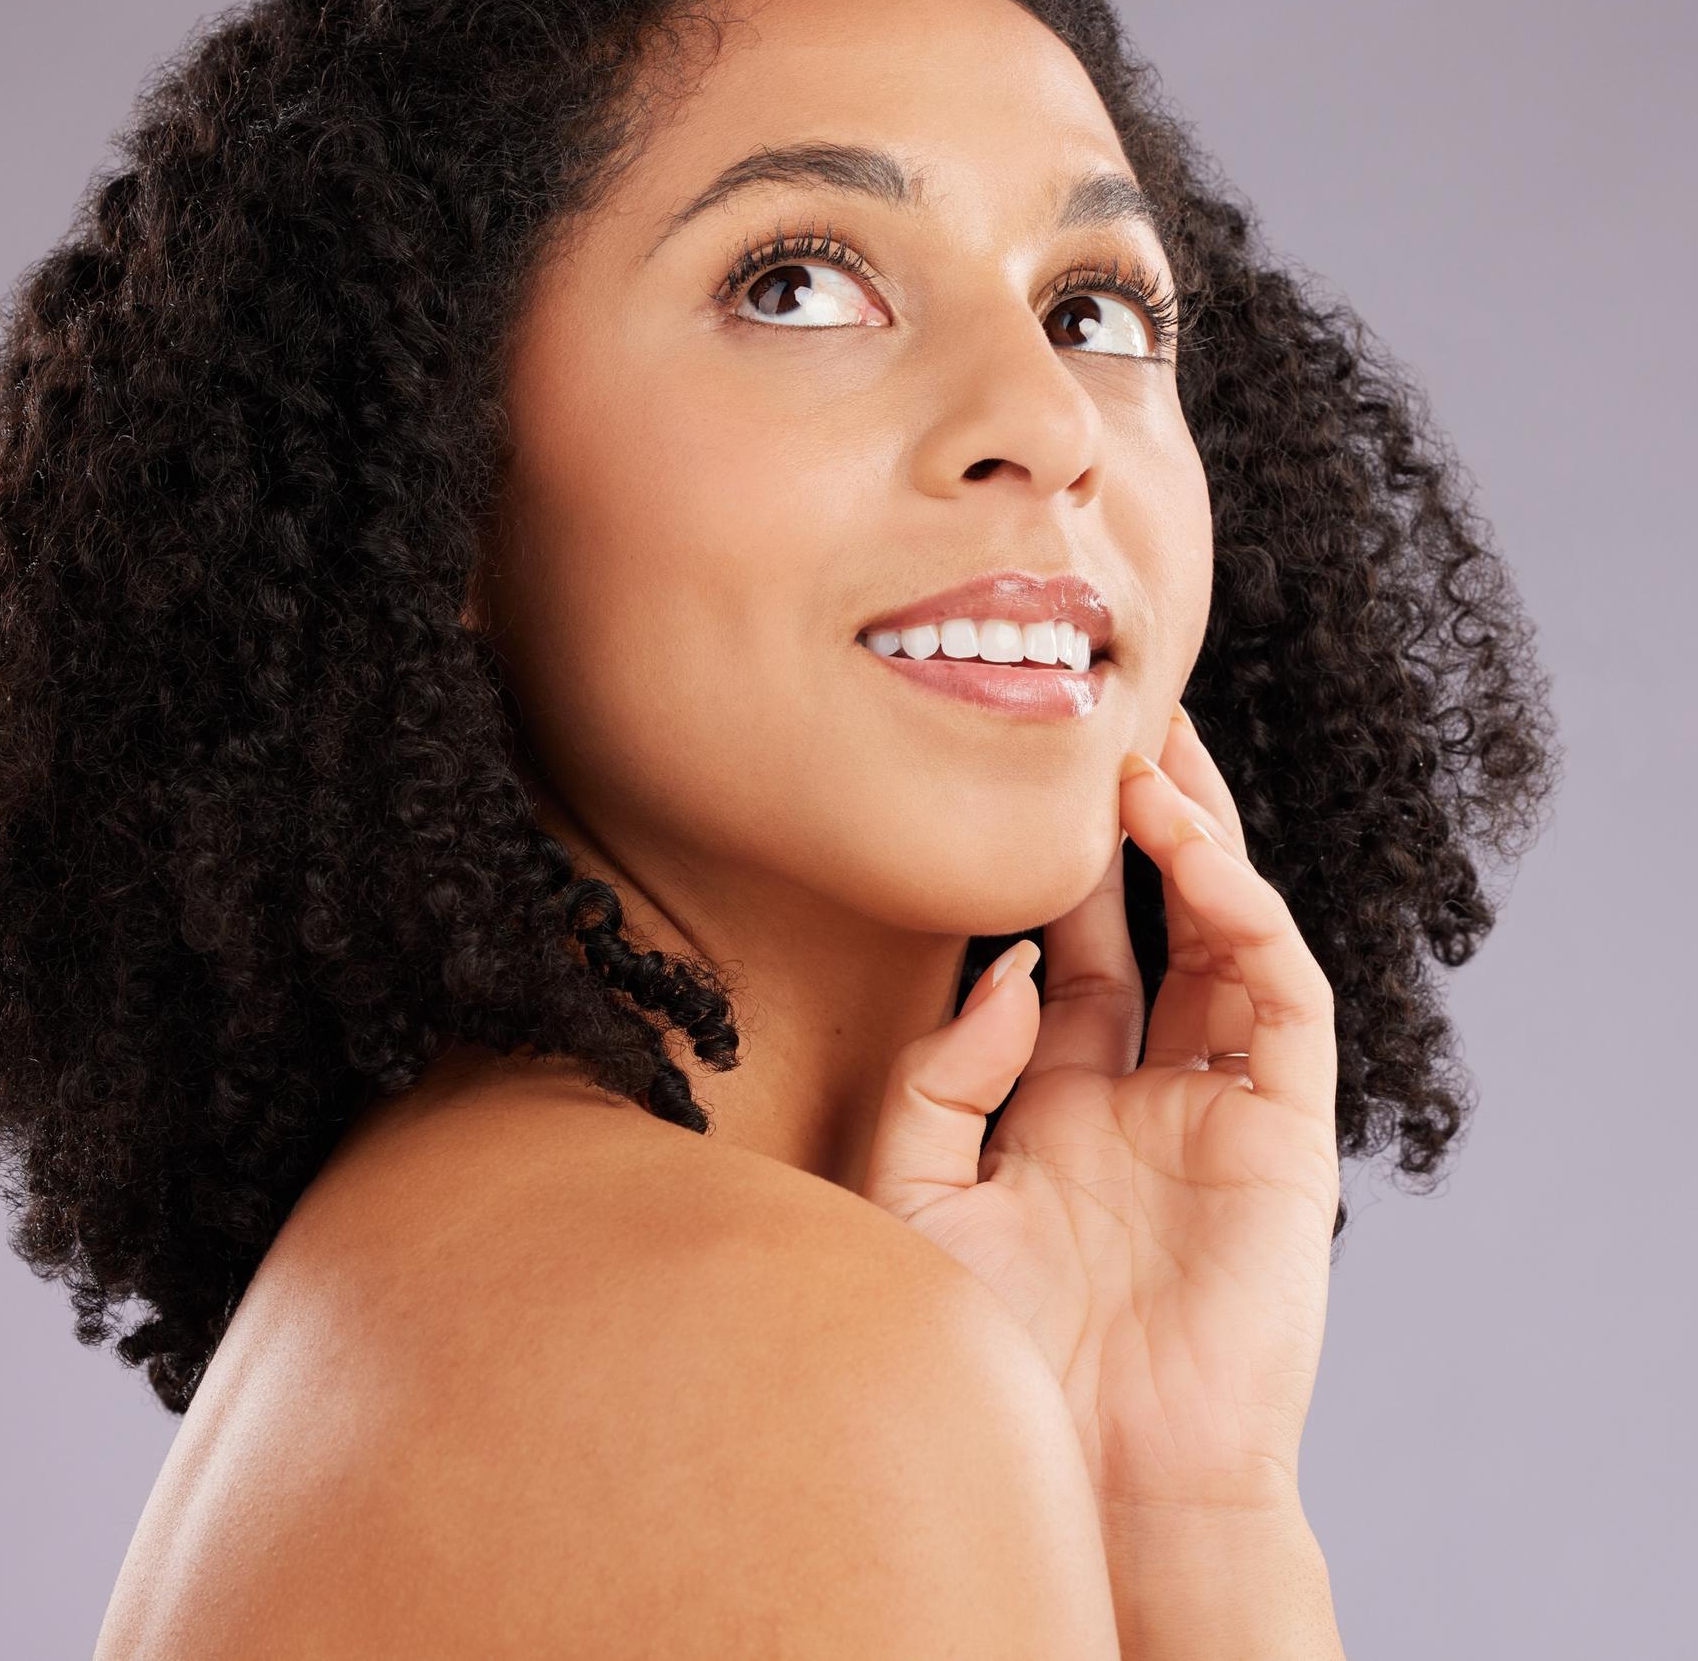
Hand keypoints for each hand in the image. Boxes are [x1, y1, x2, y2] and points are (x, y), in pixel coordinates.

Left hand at [860, 706, 1341, 1516]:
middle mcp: (1139, 1094)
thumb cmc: (993, 1356)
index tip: (1011, 790)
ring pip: (1225, 938)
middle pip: (1152, 925)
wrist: (1095, 1475)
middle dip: (1137, 829)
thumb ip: (939, 1075)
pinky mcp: (1286, 1129)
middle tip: (1113, 726)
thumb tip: (1005, 968)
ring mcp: (1218, 1107)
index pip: (1064, 957)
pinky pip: (1281, 997)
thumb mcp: (916, 1198)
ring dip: (1198, 845)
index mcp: (1053, 1107)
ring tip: (1152, 757)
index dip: (1046, 874)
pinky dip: (1246, 914)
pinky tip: (1192, 853)